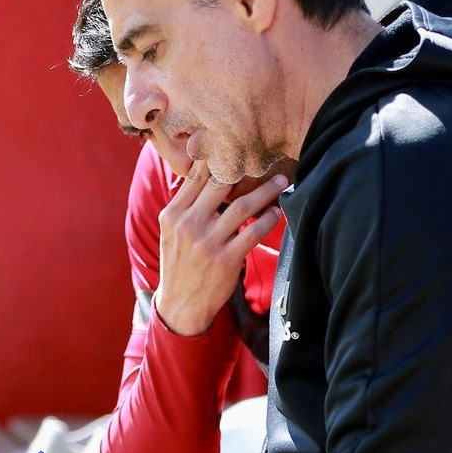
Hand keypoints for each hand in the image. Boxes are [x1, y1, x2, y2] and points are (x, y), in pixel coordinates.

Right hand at [154, 161, 287, 335]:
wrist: (180, 305)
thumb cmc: (179, 264)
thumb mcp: (171, 232)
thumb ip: (185, 204)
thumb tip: (203, 173)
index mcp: (172, 214)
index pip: (197, 176)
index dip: (219, 158)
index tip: (238, 148)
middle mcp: (188, 225)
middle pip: (221, 185)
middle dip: (246, 169)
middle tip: (266, 160)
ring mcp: (207, 243)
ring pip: (241, 207)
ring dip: (265, 192)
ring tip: (280, 182)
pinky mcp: (225, 260)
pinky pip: (252, 232)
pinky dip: (267, 220)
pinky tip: (275, 213)